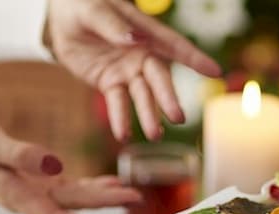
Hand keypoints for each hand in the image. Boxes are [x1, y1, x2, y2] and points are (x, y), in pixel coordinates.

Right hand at [0, 118, 141, 213]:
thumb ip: (21, 155)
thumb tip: (57, 165)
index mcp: (15, 196)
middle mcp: (30, 199)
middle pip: (73, 207)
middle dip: (106, 205)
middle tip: (137, 200)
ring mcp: (36, 192)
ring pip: (76, 199)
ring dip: (105, 197)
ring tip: (133, 195)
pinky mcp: (39, 182)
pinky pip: (71, 187)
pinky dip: (92, 186)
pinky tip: (112, 184)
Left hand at [45, 0, 221, 140]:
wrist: (62, 20)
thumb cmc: (82, 6)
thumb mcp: (93, 10)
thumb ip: (113, 25)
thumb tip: (134, 40)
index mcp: (144, 31)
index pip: (174, 45)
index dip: (195, 58)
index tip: (216, 71)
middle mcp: (141, 54)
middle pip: (159, 78)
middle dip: (168, 98)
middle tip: (178, 117)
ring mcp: (127, 71)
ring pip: (142, 96)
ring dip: (148, 115)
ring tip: (154, 135)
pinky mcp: (110, 84)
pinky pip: (117, 103)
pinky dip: (120, 118)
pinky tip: (122, 134)